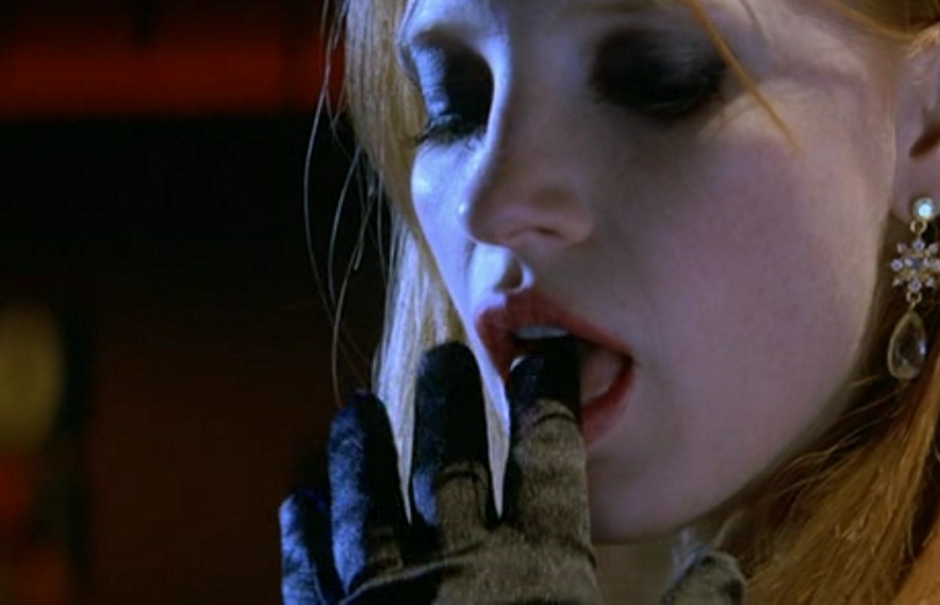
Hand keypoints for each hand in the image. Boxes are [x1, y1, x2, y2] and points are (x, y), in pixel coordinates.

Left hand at [281, 339, 602, 602]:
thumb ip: (606, 587)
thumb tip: (640, 553)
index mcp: (543, 570)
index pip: (548, 462)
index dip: (546, 403)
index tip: (545, 358)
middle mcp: (461, 567)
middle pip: (452, 464)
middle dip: (446, 406)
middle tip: (442, 357)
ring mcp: (386, 596)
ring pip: (370, 507)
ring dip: (362, 453)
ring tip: (356, 408)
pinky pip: (311, 572)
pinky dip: (304, 537)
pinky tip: (299, 505)